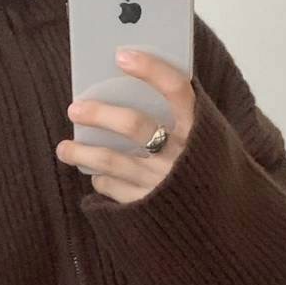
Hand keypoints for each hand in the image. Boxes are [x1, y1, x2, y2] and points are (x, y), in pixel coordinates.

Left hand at [56, 49, 195, 203]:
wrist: (222, 229)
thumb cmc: (208, 171)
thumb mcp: (210, 141)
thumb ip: (183, 117)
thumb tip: (134, 88)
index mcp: (200, 131)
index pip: (177, 90)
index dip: (151, 70)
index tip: (122, 55)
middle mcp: (180, 156)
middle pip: (133, 125)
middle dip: (100, 114)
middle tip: (75, 108)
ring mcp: (162, 184)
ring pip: (112, 161)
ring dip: (82, 153)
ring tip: (64, 148)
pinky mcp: (148, 208)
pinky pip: (115, 189)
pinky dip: (102, 179)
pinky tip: (96, 174)